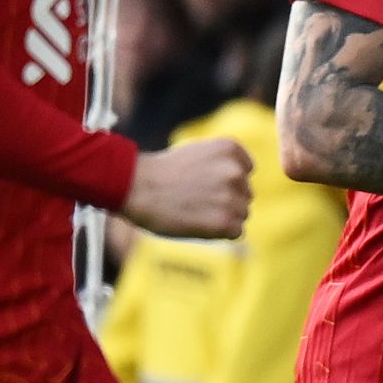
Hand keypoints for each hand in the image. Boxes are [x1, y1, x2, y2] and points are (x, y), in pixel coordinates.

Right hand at [124, 135, 250, 237]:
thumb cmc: (161, 173)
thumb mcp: (197, 153)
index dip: (225, 181)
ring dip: (223, 217)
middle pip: (245, 194)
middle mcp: (235, 171)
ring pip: (241, 214)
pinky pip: (236, 232)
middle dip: (226, 199)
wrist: (136, 188)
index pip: (246, 171)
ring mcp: (231, 197)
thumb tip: (243, 180)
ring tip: (195, 211)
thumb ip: (222, 163)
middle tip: (195, 200)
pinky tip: (198, 224)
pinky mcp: (225, 221)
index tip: (203, 183)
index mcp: (230, 149)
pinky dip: (220, 233)